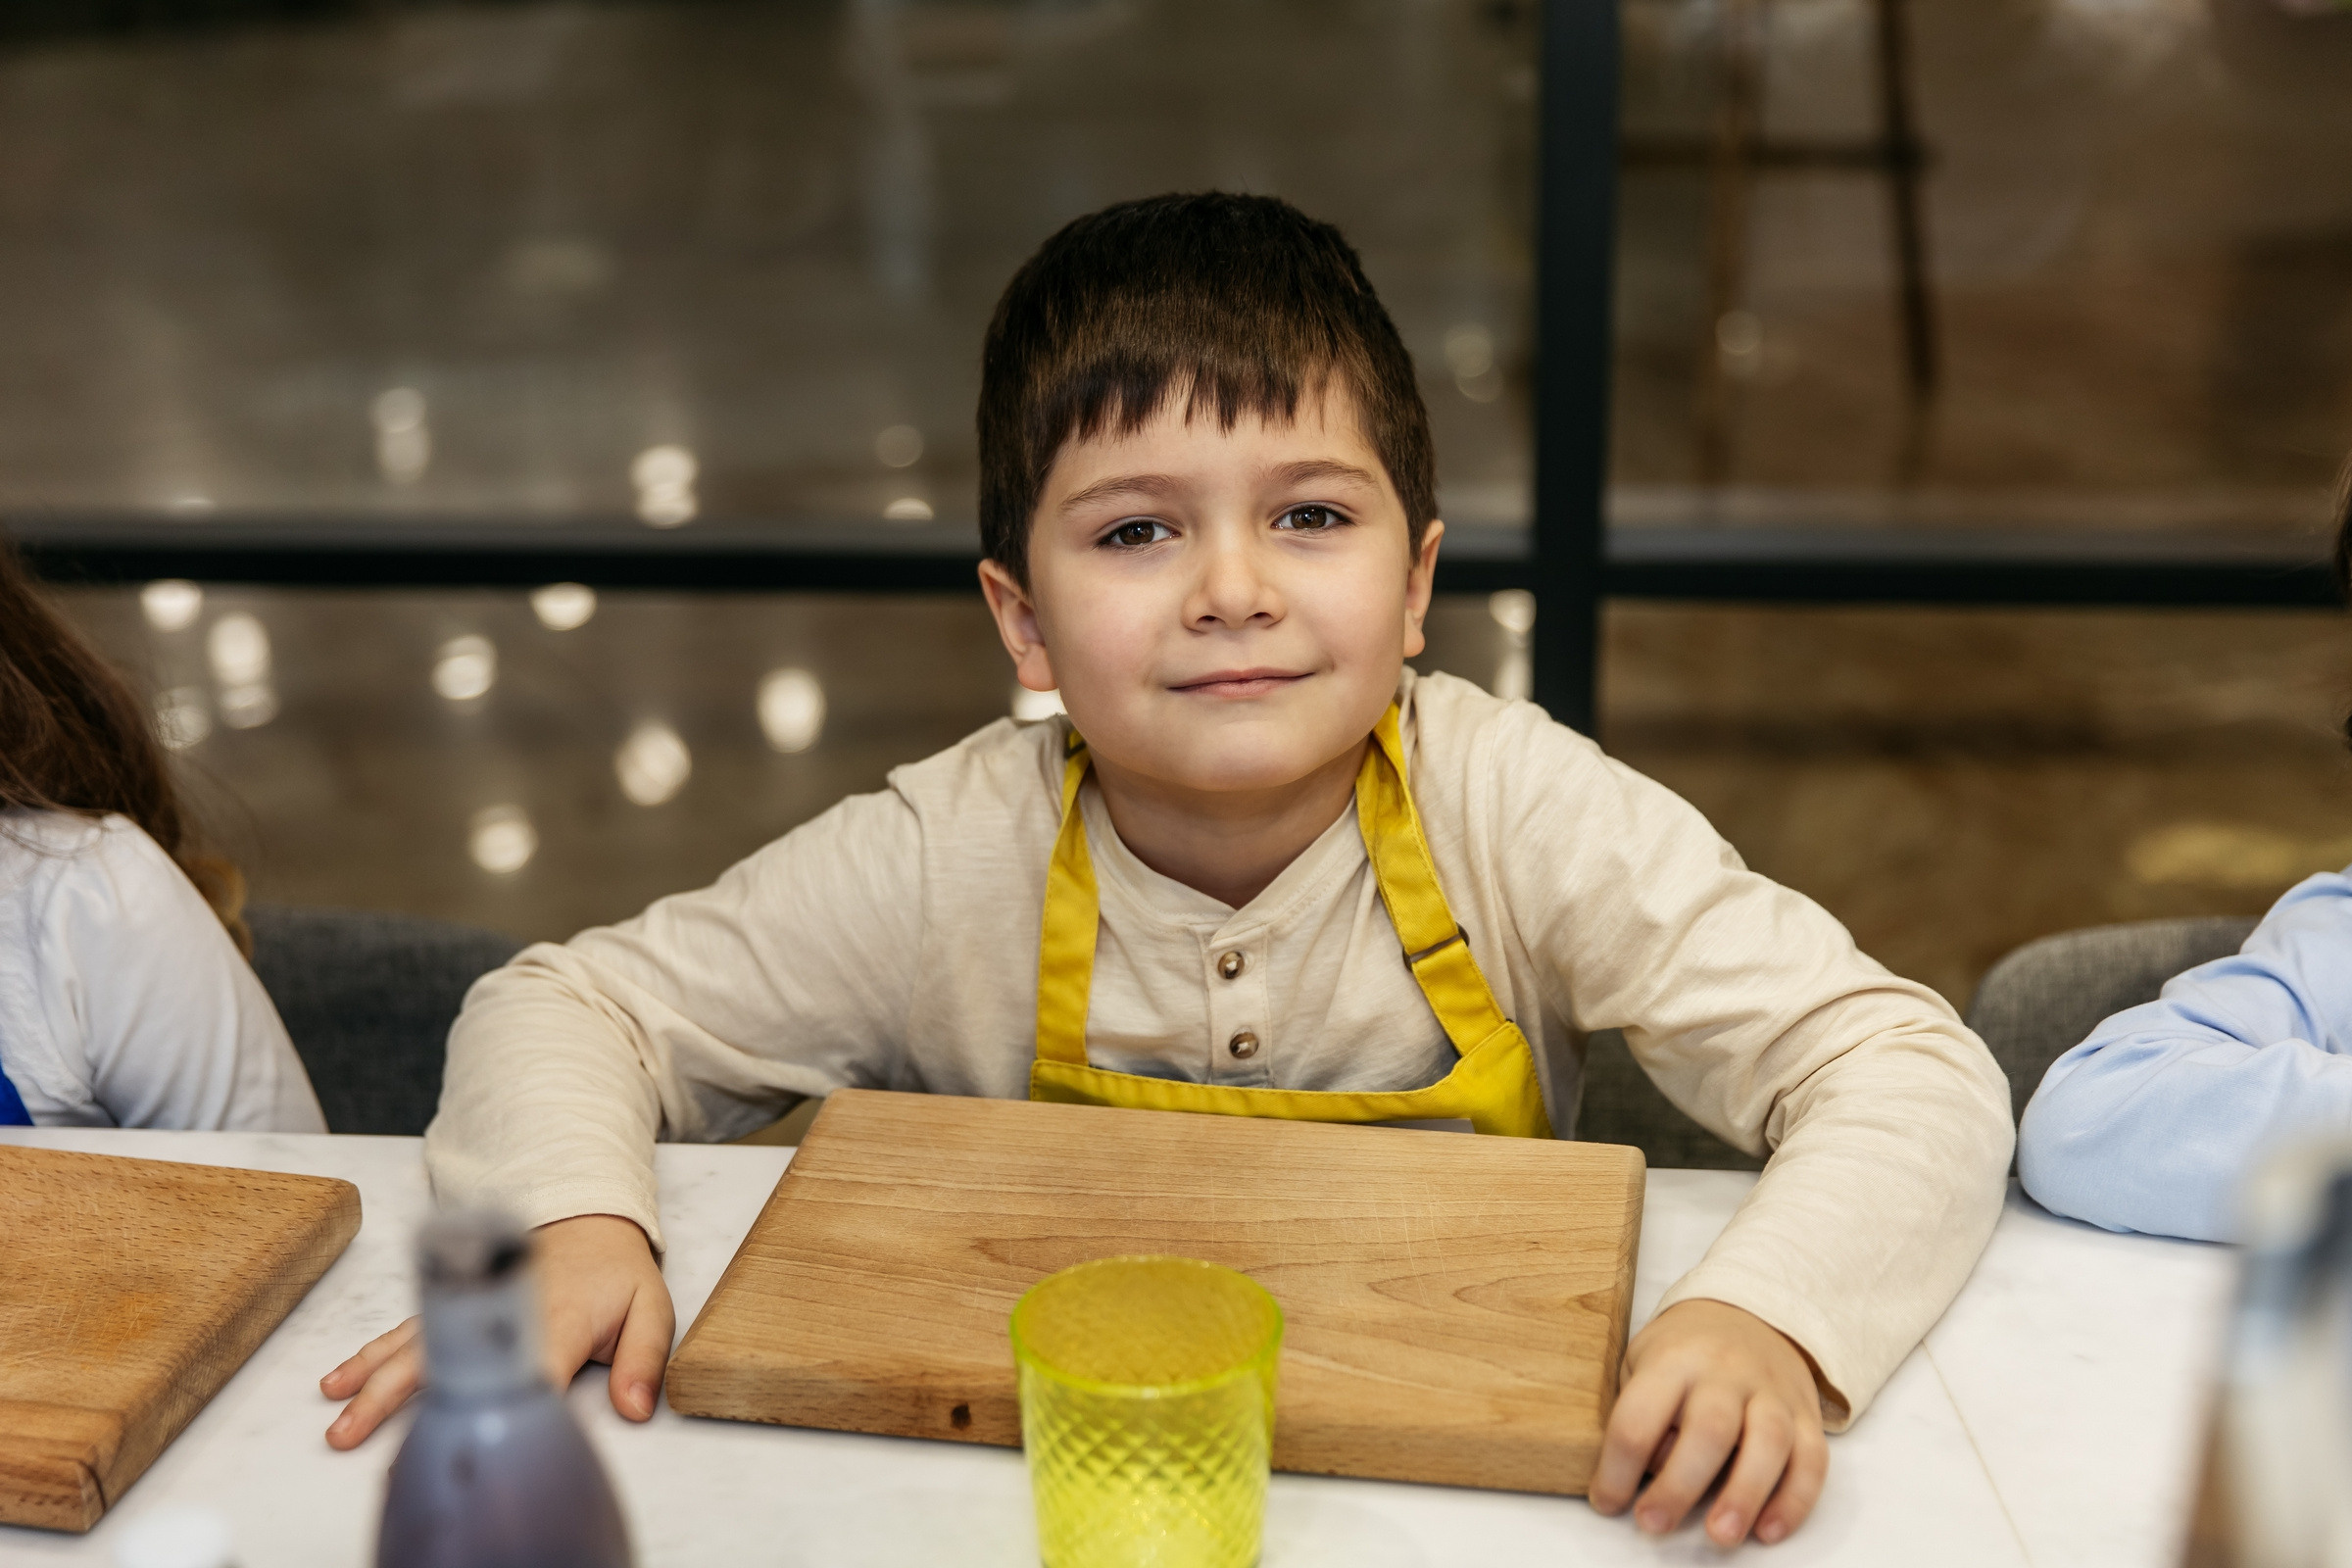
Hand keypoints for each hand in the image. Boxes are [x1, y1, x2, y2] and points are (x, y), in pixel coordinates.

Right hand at [319, 1213, 675, 1449]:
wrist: (590, 1216)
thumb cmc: (616, 1269)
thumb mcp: (650, 1307)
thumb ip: (643, 1360)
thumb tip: (635, 1409)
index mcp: (552, 1320)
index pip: (523, 1369)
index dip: (496, 1404)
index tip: (466, 1435)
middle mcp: (497, 1312)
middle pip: (440, 1359)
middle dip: (394, 1397)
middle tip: (354, 1433)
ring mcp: (469, 1306)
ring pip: (410, 1345)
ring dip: (371, 1381)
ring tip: (337, 1417)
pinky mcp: (456, 1304)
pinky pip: (406, 1330)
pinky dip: (371, 1356)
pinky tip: (339, 1380)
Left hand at [1587, 1298, 1827, 1546]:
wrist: (1746, 1313)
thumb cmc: (1682, 1352)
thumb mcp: (1642, 1362)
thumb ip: (1644, 1413)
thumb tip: (1651, 1472)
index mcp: (1674, 1360)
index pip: (1640, 1415)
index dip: (1618, 1466)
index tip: (1607, 1502)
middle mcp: (1726, 1372)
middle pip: (1708, 1429)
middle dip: (1680, 1485)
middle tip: (1654, 1524)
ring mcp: (1772, 1392)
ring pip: (1768, 1442)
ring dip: (1744, 1495)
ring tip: (1721, 1536)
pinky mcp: (1806, 1415)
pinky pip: (1812, 1459)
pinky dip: (1795, 1500)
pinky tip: (1769, 1531)